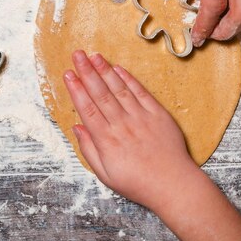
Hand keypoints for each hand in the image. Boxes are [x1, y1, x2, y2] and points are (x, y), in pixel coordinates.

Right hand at [63, 51, 240, 240]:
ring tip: (94, 56)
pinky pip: (141, 93)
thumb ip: (89, 149)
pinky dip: (129, 79)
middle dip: (87, 72)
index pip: (87, 109)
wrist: (172, 185)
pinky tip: (118, 69)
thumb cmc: (138, 183)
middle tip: (77, 55)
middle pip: (101, 94)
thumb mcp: (105, 175)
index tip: (68, 74)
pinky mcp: (158, 114)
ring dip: (105, 71)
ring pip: (119, 89)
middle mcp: (122, 125)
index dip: (76, 89)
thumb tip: (76, 127)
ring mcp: (141, 118)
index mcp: (107, 140)